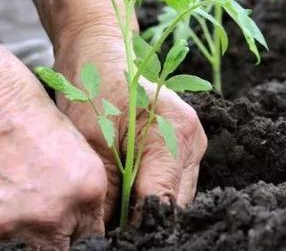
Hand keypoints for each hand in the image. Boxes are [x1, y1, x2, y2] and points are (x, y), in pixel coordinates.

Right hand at [0, 36, 107, 249]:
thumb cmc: (10, 93)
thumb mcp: (64, 133)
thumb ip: (72, 177)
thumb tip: (70, 205)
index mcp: (86, 187)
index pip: (91, 233)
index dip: (75, 227)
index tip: (64, 223)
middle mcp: (54, 214)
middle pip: (59, 247)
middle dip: (50, 236)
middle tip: (31, 210)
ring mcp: (10, 227)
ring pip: (18, 250)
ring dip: (12, 232)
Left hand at [53, 22, 207, 222]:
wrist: (99, 53)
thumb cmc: (93, 87)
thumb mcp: (92, 144)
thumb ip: (107, 194)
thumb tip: (106, 236)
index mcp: (176, 133)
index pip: (162, 202)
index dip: (137, 227)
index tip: (112, 238)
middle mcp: (193, 140)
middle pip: (174, 205)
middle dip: (142, 221)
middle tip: (109, 228)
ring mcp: (192, 144)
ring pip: (174, 198)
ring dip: (146, 209)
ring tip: (114, 213)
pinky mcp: (184, 147)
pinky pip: (170, 184)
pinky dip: (148, 194)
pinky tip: (125, 195)